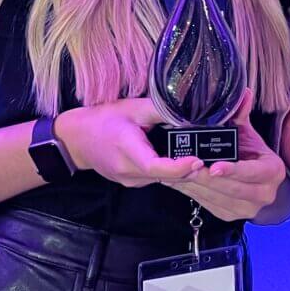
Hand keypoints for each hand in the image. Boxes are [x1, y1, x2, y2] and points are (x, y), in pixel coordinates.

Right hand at [54, 98, 202, 187]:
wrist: (76, 138)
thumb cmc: (103, 120)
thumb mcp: (133, 108)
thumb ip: (161, 110)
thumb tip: (189, 110)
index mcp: (128, 151)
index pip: (156, 167)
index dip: (179, 167)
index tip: (198, 160)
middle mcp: (129, 171)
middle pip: (165, 176)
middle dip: (190, 170)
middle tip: (213, 160)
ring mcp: (129, 180)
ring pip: (162, 180)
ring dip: (181, 172)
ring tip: (202, 158)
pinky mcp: (131, 182)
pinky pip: (155, 179)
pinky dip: (169, 172)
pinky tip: (182, 160)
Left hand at [177, 90, 288, 222]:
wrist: (261, 182)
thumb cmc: (253, 154)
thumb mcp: (249, 134)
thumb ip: (241, 115)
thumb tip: (243, 92)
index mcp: (273, 172)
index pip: (252, 173)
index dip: (233, 170)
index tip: (214, 167)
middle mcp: (264, 194)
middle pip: (230, 188)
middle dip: (205, 178)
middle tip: (183, 166)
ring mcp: (247, 209)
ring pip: (216, 198)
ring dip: (193, 186)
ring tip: (174, 172)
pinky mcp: (230, 216)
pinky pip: (207, 205)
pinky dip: (191, 192)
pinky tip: (176, 181)